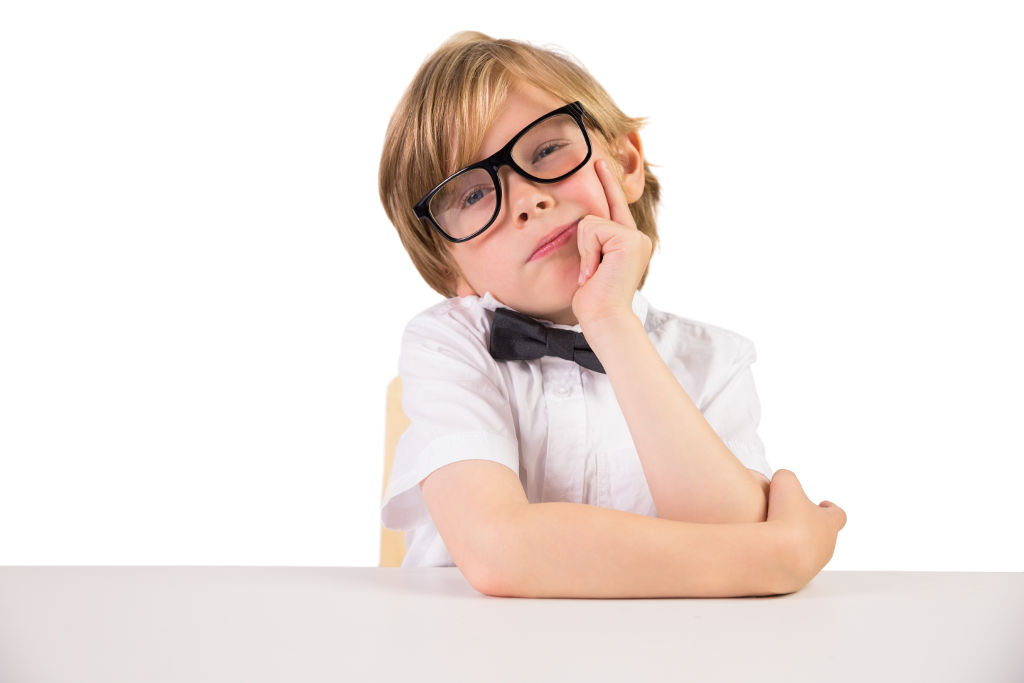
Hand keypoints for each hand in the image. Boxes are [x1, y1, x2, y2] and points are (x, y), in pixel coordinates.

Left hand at [571, 159, 651, 331]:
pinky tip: (596, 272)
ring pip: (590, 223)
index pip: (614, 207)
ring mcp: (635, 237)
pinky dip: (588, 252)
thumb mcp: (591, 264)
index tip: (599, 162)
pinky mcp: (629, 239)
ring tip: (594, 274)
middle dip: (585, 246)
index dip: (607, 183)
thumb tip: (582, 225)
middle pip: (594, 217)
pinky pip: (592, 229)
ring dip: (585, 251)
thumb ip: (592, 242)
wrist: (604, 318)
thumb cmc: (593, 299)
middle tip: (592, 275)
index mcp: (628, 243)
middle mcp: (636, 237)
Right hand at [765, 469, 846, 592]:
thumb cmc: (784, 517)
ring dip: (795, 544)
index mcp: (829, 523)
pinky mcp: (794, 580)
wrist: (774, 555)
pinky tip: (765, 550)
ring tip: (775, 536)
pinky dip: (780, 558)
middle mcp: (826, 547)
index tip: (823, 504)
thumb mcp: (784, 482)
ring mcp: (812, 565)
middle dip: (810, 527)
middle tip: (794, 520)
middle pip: (824, 535)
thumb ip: (786, 477)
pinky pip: (790, 567)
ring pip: (808, 553)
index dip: (830, 508)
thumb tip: (781, 481)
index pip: (838, 515)